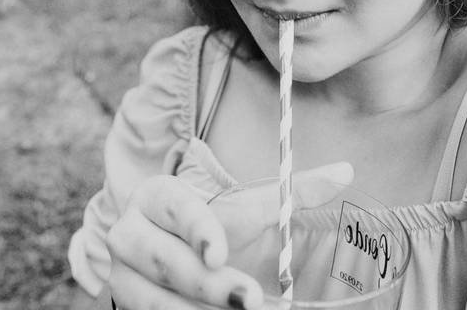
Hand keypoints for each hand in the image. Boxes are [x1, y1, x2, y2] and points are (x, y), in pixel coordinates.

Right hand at [105, 162, 353, 309]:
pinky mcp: (123, 302)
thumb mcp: (252, 209)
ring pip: (152, 299)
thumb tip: (346, 171)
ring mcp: (120, 273)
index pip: (175, 207)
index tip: (221, 254)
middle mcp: (128, 231)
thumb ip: (291, 193)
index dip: (197, 228)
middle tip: (249, 300)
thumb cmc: (219, 226)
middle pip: (164, 260)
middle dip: (207, 284)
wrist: (178, 255)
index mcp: (160, 196)